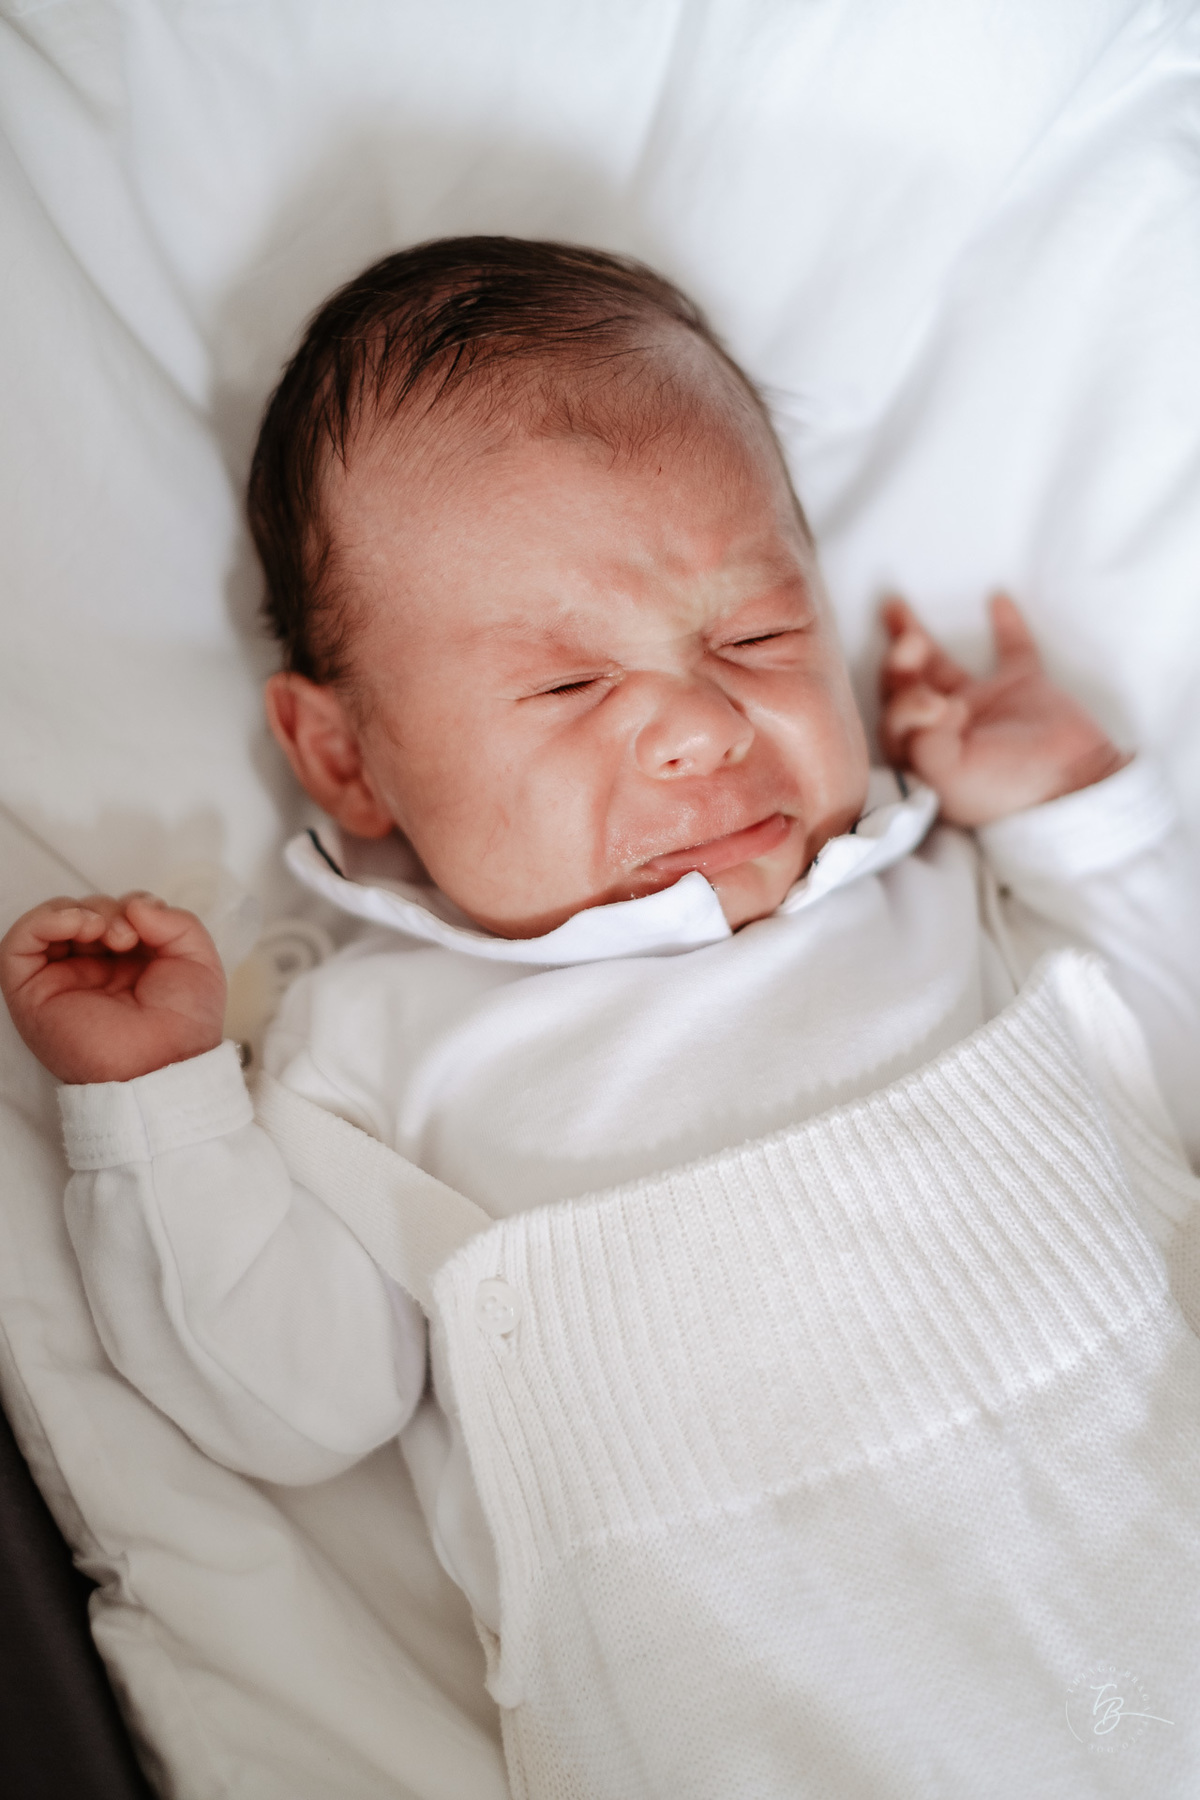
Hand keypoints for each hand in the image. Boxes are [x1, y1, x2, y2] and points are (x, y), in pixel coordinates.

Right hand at [0, 893, 225, 1084]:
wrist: (165, 1062)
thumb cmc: (184, 1024)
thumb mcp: (198, 959)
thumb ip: (174, 920)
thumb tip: (134, 905)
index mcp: (127, 965)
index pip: (114, 914)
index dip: (128, 906)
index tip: (146, 921)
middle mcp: (91, 972)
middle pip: (82, 914)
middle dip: (105, 910)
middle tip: (127, 937)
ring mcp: (60, 982)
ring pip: (49, 924)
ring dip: (76, 912)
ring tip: (104, 931)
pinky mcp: (32, 994)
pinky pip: (18, 945)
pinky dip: (43, 921)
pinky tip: (76, 923)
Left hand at [880, 593, 1128, 826]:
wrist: (1074, 784)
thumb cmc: (1004, 788)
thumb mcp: (950, 774)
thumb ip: (922, 738)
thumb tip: (931, 700)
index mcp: (924, 756)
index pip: (893, 719)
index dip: (904, 704)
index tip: (939, 706)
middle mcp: (945, 729)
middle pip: (906, 687)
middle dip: (897, 663)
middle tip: (908, 643)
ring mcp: (982, 706)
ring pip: (939, 666)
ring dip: (915, 637)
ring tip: (893, 606)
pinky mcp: (1021, 687)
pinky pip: (1011, 649)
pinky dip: (1006, 625)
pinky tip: (997, 598)